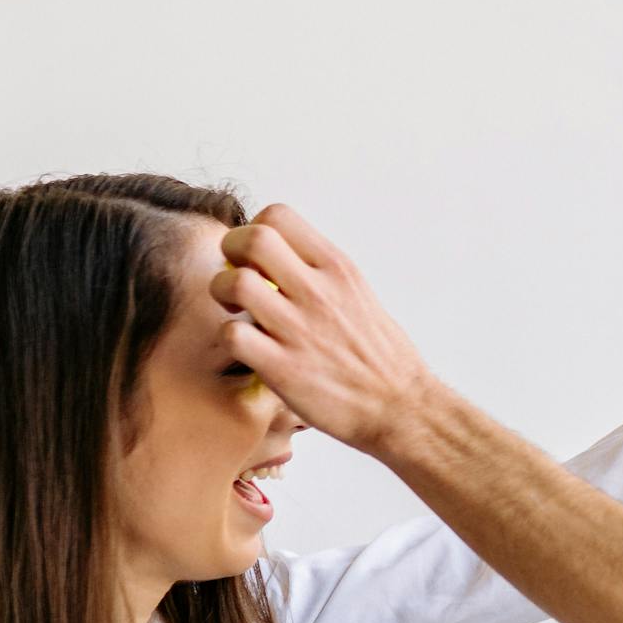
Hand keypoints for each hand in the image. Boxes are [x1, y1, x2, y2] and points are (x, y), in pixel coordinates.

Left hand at [213, 207, 437, 453]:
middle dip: (230, 252)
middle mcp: (318, 292)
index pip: (278, 215)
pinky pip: (232, 335)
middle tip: (237, 276)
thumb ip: (320, 272)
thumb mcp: (359, 294)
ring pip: (234, 283)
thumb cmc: (380, 356)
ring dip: (222, 294)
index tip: (258, 257)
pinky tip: (246, 347)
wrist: (400, 407)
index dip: (254, 230)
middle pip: (252, 239)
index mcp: (337, 268)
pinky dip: (228, 338)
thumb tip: (283, 257)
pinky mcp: (283, 369)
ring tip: (237, 311)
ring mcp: (299, 330)